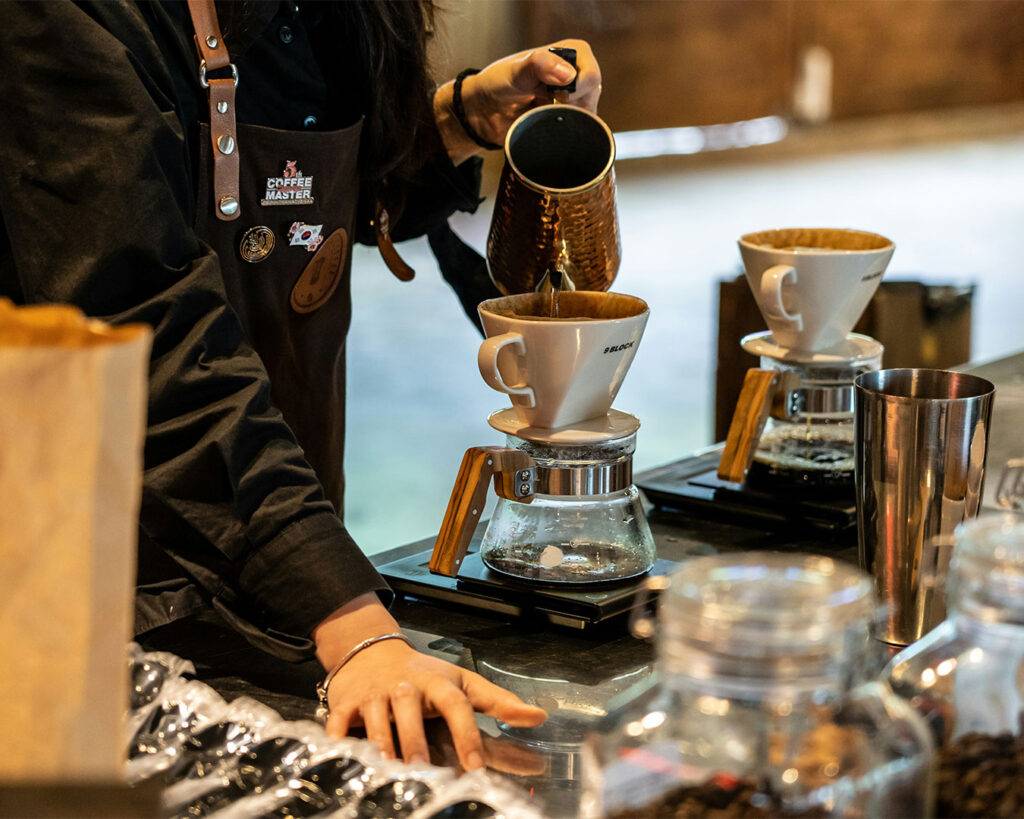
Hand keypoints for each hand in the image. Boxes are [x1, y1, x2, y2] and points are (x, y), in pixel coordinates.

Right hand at [313, 595, 545, 769]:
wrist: (372, 653)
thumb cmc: (425, 676)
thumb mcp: (462, 683)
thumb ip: (499, 702)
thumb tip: (539, 717)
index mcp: (437, 684)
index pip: (455, 705)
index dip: (466, 732)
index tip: (475, 765)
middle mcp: (405, 687)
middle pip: (411, 713)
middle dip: (416, 741)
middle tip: (423, 770)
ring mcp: (374, 695)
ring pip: (376, 720)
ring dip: (381, 743)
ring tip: (388, 768)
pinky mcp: (346, 704)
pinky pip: (340, 723)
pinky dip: (339, 738)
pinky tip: (343, 755)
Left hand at [434, 39, 601, 164]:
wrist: (486, 112)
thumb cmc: (498, 83)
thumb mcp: (514, 71)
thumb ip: (538, 65)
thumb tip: (569, 76)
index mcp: (571, 54)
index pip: (591, 75)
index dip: (577, 89)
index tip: (554, 95)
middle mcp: (578, 74)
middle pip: (593, 98)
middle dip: (573, 107)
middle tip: (548, 106)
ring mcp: (576, 99)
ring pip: (589, 116)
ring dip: (569, 121)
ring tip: (545, 117)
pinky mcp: (569, 119)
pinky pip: (581, 130)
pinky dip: (568, 133)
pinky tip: (552, 129)